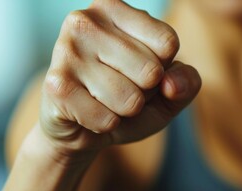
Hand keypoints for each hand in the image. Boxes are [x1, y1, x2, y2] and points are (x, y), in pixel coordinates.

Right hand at [40, 0, 201, 159]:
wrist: (79, 127)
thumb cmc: (126, 99)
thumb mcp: (166, 90)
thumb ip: (186, 82)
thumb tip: (170, 84)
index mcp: (114, 9)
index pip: (167, 43)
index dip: (162, 71)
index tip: (139, 71)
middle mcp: (86, 21)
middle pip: (151, 72)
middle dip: (143, 94)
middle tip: (120, 90)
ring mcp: (67, 50)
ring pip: (129, 99)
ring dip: (124, 112)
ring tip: (104, 101)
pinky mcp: (56, 85)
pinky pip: (106, 119)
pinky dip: (106, 125)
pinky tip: (89, 113)